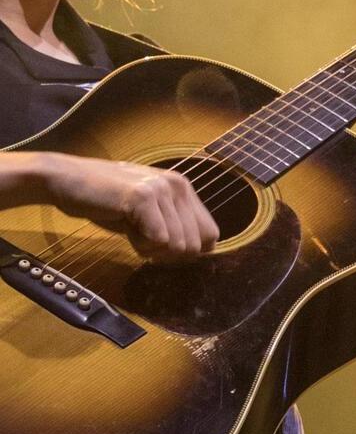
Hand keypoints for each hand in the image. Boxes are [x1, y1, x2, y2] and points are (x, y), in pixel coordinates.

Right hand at [36, 153, 219, 260]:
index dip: (186, 251)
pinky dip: (138, 244)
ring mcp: (162, 189)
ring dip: (149, 247)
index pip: (211, 235)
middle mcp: (178, 185)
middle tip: (140, 235)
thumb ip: (174, 226)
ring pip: (177, 246)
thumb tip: (202, 252)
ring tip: (130, 225)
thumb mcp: (148, 213)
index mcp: (183, 188)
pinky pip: (157, 241)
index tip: (160, 245)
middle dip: (167, 253)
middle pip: (195, 246)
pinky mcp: (143, 197)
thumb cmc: (105, 201)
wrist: (67, 180)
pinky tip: (123, 224)